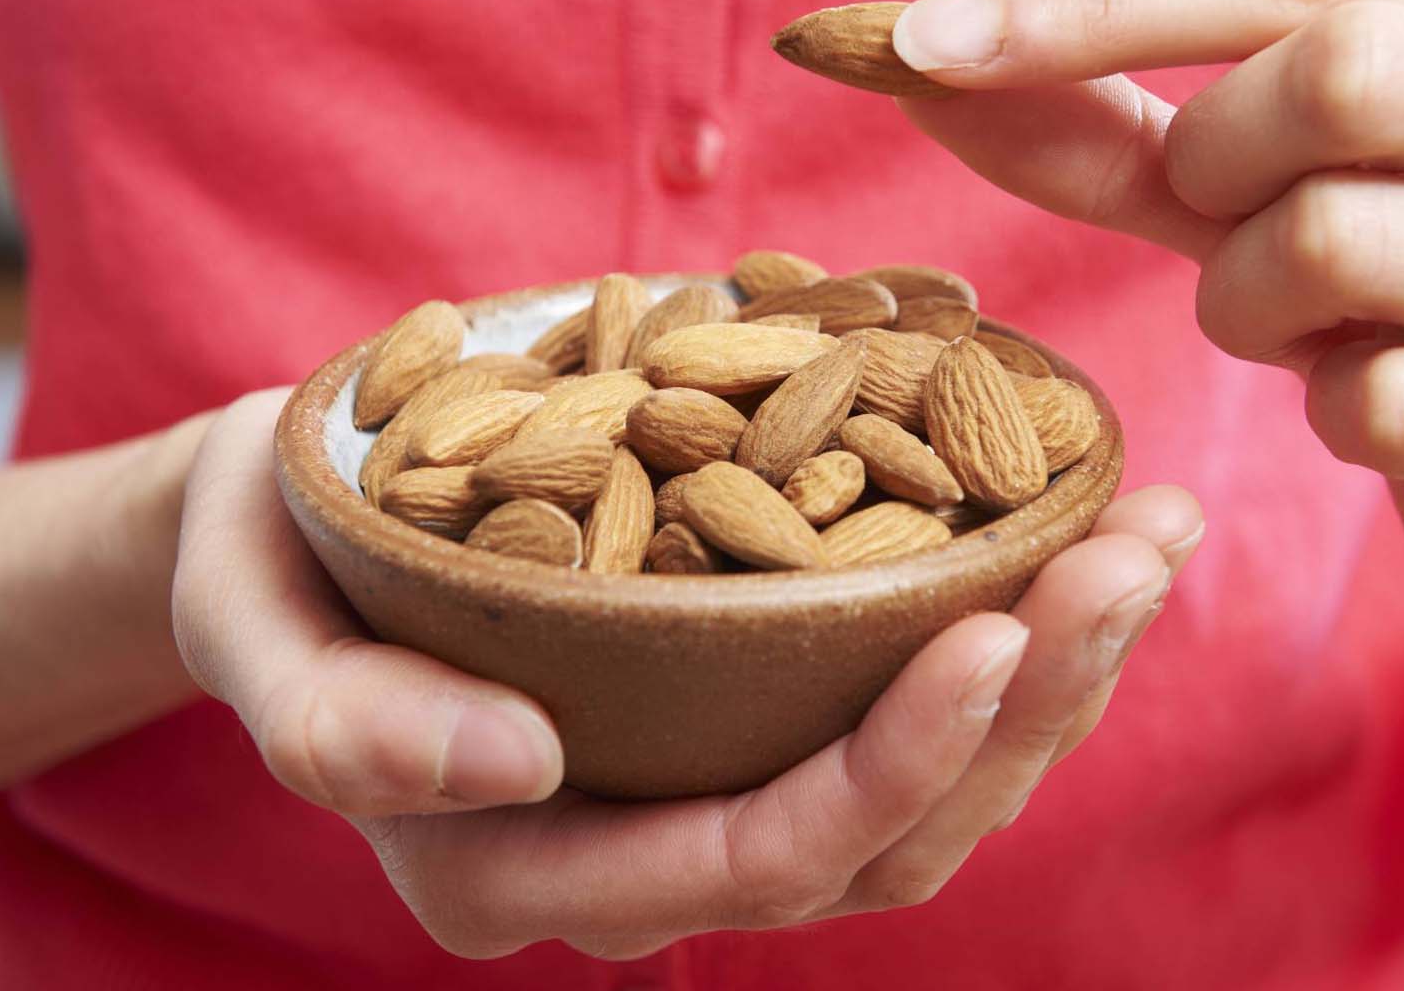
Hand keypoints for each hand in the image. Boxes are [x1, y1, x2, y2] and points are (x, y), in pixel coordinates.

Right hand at [173, 390, 1202, 956]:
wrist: (294, 531)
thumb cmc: (272, 563)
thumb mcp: (254, 628)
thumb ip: (345, 721)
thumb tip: (516, 761)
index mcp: (521, 872)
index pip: (745, 860)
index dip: (886, 763)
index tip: (996, 624)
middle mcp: (637, 863)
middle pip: (879, 846)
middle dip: (1025, 711)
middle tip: (1133, 552)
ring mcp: (705, 801)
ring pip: (925, 801)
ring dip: (1056, 678)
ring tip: (1148, 533)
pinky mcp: (748, 726)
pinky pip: (905, 722)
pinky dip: (1011, 640)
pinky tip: (1078, 531)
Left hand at [892, 0, 1403, 651]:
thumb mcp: (1279, 191)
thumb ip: (1124, 125)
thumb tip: (925, 59)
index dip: (1099, 2)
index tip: (922, 43)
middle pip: (1341, 74)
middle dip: (1213, 161)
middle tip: (1224, 221)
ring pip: (1341, 242)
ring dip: (1249, 301)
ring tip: (1310, 327)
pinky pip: (1383, 404)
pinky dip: (1329, 412)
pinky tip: (1383, 415)